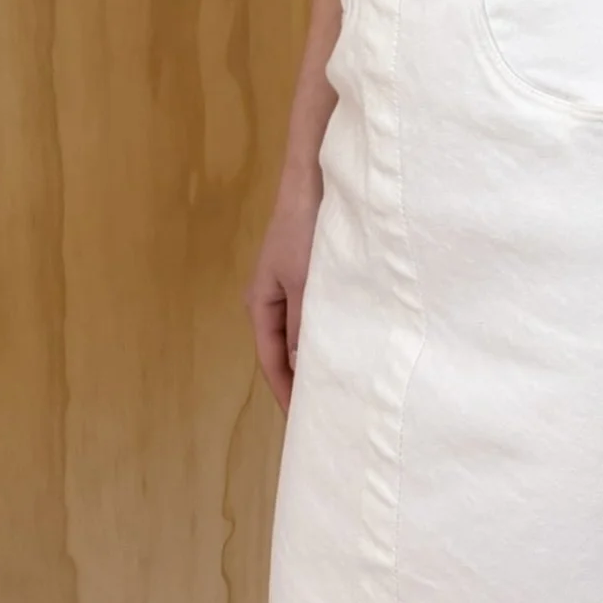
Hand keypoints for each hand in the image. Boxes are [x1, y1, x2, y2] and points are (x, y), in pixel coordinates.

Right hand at [243, 178, 320, 412]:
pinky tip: (342, 341)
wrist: (313, 180)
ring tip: (335, 384)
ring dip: (312, 355)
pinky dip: (321, 332)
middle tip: (323, 410)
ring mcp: (288, 285)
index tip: (302, 422)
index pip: (271, 361)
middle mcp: (270, 299)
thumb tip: (300, 367)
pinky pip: (311, 313)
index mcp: (260, 304)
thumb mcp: (305, 283)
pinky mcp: (306, 272)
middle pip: (281, 350)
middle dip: (298, 379)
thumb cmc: (305, 230)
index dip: (286, 391)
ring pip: (298, 332)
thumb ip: (302, 326)